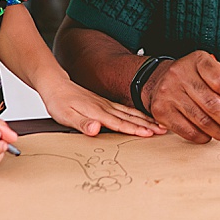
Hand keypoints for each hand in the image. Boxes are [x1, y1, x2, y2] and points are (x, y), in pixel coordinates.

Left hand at [41, 78, 165, 136]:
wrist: (55, 85)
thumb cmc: (59, 102)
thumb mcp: (66, 115)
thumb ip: (82, 123)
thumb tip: (96, 129)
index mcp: (97, 111)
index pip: (120, 123)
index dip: (136, 129)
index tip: (150, 134)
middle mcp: (105, 107)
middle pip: (130, 117)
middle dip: (148, 124)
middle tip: (164, 130)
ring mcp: (106, 104)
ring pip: (130, 112)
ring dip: (146, 119)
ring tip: (159, 125)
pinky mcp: (104, 103)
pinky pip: (125, 109)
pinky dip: (137, 113)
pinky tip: (142, 116)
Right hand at [144, 51, 219, 143]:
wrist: (162, 80)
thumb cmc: (196, 78)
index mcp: (199, 60)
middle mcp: (180, 73)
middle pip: (212, 103)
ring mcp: (168, 92)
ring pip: (201, 120)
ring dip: (218, 131)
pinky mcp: (161, 110)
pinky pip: (188, 131)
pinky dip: (202, 137)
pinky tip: (207, 133)